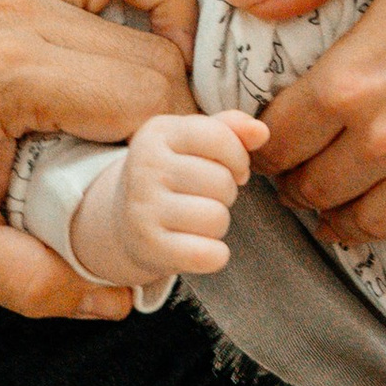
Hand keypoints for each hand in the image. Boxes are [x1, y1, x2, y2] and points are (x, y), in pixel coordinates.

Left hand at [0, 0, 192, 321]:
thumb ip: (38, 281)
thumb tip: (116, 296)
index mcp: (13, 75)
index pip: (148, 98)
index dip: (188, 148)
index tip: (194, 187)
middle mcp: (23, 14)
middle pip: (157, 52)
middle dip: (186, 113)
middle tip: (180, 167)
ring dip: (173, 27)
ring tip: (168, 88)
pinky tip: (143, 0)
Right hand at [71, 110, 267, 286]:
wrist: (124, 221)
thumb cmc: (173, 176)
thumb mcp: (194, 142)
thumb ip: (230, 129)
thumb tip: (261, 132)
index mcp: (158, 133)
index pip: (219, 138)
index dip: (238, 158)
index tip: (232, 169)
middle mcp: (145, 167)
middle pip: (222, 182)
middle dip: (225, 193)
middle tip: (204, 197)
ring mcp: (143, 208)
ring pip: (217, 218)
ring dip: (218, 223)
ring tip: (196, 219)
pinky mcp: (149, 246)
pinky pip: (208, 255)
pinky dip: (215, 255)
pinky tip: (198, 246)